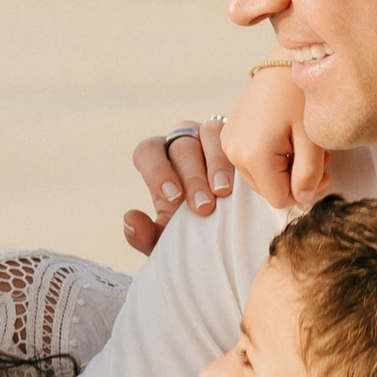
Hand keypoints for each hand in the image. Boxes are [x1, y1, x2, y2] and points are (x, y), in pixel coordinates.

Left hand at [125, 114, 233, 258]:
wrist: (231, 242)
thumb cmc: (193, 235)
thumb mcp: (168, 241)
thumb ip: (144, 235)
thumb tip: (130, 218)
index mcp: (159, 161)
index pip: (148, 152)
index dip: (157, 171)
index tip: (173, 198)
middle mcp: (184, 144)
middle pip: (181, 147)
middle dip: (192, 178)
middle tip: (203, 207)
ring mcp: (213, 138)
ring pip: (210, 134)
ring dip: (216, 164)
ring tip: (224, 192)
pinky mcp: (241, 142)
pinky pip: (238, 138)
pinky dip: (239, 158)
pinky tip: (246, 182)